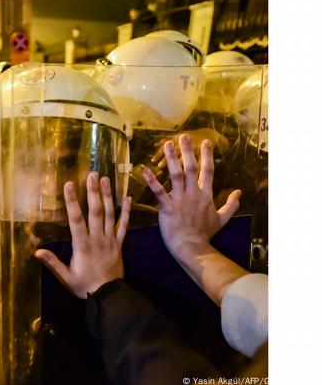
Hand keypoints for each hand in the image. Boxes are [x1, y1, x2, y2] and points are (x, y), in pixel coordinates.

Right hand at [34, 172, 130, 296]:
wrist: (109, 296)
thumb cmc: (84, 286)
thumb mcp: (66, 276)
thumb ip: (52, 262)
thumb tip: (37, 251)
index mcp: (82, 245)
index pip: (76, 219)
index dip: (72, 202)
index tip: (69, 185)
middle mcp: (97, 238)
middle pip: (95, 212)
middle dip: (93, 192)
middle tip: (92, 174)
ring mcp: (110, 240)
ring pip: (110, 214)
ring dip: (108, 196)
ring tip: (106, 179)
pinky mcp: (119, 244)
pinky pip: (124, 226)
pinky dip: (126, 212)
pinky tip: (128, 198)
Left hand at [142, 135, 240, 261]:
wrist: (193, 247)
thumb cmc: (205, 234)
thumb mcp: (222, 219)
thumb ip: (231, 204)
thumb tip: (240, 193)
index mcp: (205, 195)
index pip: (208, 171)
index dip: (207, 156)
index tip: (206, 142)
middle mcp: (193, 194)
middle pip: (191, 168)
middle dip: (188, 151)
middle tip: (184, 136)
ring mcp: (180, 199)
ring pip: (176, 175)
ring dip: (172, 159)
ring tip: (167, 144)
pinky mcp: (167, 207)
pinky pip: (159, 191)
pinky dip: (152, 180)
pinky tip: (144, 169)